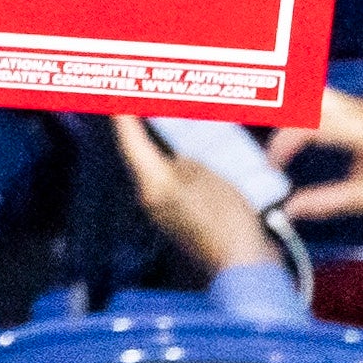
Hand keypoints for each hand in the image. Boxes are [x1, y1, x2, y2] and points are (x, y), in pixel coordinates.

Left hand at [104, 116, 284, 277]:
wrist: (243, 264)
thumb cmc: (225, 217)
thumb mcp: (205, 176)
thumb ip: (184, 161)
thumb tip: (176, 160)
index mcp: (152, 184)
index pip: (132, 144)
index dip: (125, 119)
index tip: (120, 99)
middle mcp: (151, 199)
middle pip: (142, 157)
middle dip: (144, 131)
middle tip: (148, 107)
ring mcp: (166, 213)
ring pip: (160, 171)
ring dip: (165, 149)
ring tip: (174, 125)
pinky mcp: (183, 221)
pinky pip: (176, 185)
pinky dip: (181, 167)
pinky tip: (196, 158)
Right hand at [276, 86, 362, 220]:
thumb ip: (328, 202)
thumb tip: (288, 210)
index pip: (311, 126)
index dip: (284, 144)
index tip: (273, 168)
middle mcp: (360, 110)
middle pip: (308, 96)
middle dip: (281, 114)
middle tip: (265, 141)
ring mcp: (362, 106)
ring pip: (315, 91)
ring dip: (292, 106)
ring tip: (275, 132)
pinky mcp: (362, 110)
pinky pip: (324, 99)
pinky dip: (303, 107)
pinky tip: (294, 127)